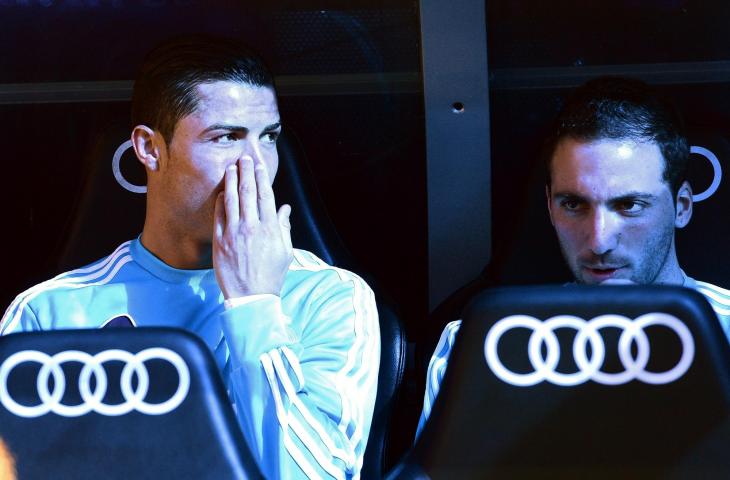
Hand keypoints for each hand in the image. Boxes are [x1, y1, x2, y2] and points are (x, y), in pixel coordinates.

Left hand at [213, 156, 292, 297]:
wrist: (251, 297)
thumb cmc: (271, 276)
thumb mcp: (285, 252)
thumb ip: (284, 227)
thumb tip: (284, 209)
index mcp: (270, 229)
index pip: (265, 196)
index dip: (262, 178)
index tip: (260, 166)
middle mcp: (252, 227)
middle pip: (248, 192)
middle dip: (246, 172)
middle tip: (244, 158)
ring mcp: (234, 233)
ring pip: (231, 200)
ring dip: (231, 181)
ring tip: (230, 167)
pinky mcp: (221, 241)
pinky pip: (219, 216)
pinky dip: (220, 202)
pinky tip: (222, 192)